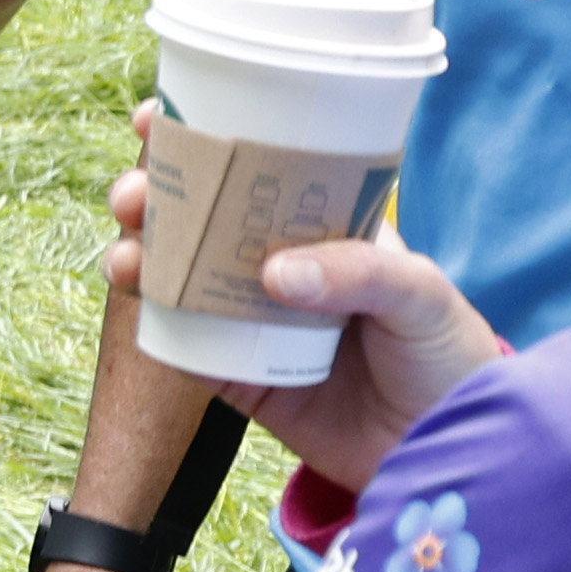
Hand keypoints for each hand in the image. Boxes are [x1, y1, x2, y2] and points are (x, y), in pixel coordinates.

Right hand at [109, 108, 503, 499]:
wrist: (441, 451)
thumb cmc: (446, 355)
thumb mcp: (421, 294)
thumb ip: (358, 273)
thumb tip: (273, 274)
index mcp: (325, 225)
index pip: (260, 166)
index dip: (206, 137)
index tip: (159, 120)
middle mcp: (282, 264)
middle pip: (203, 215)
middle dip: (155, 195)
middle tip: (134, 195)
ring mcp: (255, 320)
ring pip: (180, 275)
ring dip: (140, 255)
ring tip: (123, 257)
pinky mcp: (239, 378)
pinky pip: (184, 347)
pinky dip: (152, 322)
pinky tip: (136, 303)